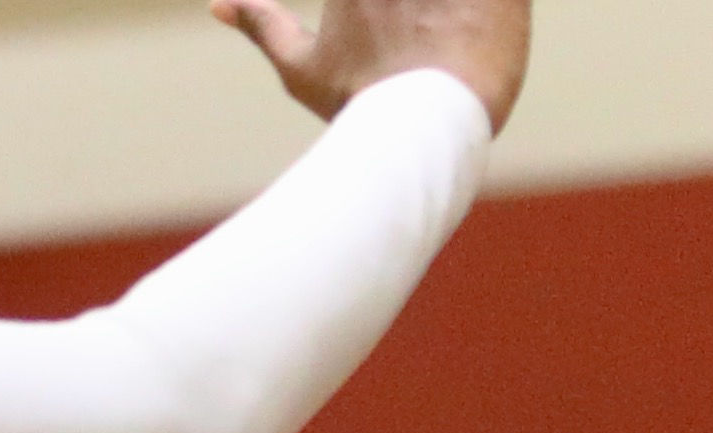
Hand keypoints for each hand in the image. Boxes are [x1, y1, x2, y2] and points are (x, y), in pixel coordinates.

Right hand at [207, 0, 529, 133]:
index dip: (365, 4)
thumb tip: (218, 3)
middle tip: (408, 28)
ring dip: (452, 6)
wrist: (424, 139)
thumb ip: (262, 23)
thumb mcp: (302, 69)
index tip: (370, 18)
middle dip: (415, 7)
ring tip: (441, 24)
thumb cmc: (361, 107)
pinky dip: (493, 6)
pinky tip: (478, 18)